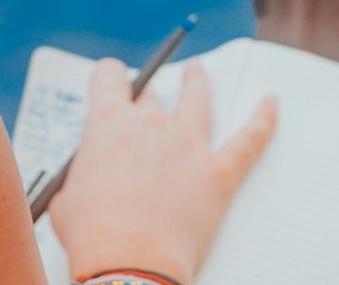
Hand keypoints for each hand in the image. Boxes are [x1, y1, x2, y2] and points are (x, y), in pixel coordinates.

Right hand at [48, 58, 276, 284]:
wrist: (129, 269)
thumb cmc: (92, 237)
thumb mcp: (66, 195)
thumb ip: (80, 174)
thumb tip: (88, 178)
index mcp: (108, 121)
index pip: (109, 75)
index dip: (110, 80)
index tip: (112, 88)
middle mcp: (149, 122)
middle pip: (152, 96)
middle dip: (147, 102)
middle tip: (146, 115)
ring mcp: (188, 145)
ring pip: (198, 100)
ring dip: (198, 83)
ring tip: (199, 74)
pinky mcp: (218, 174)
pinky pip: (249, 140)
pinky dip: (263, 119)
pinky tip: (271, 103)